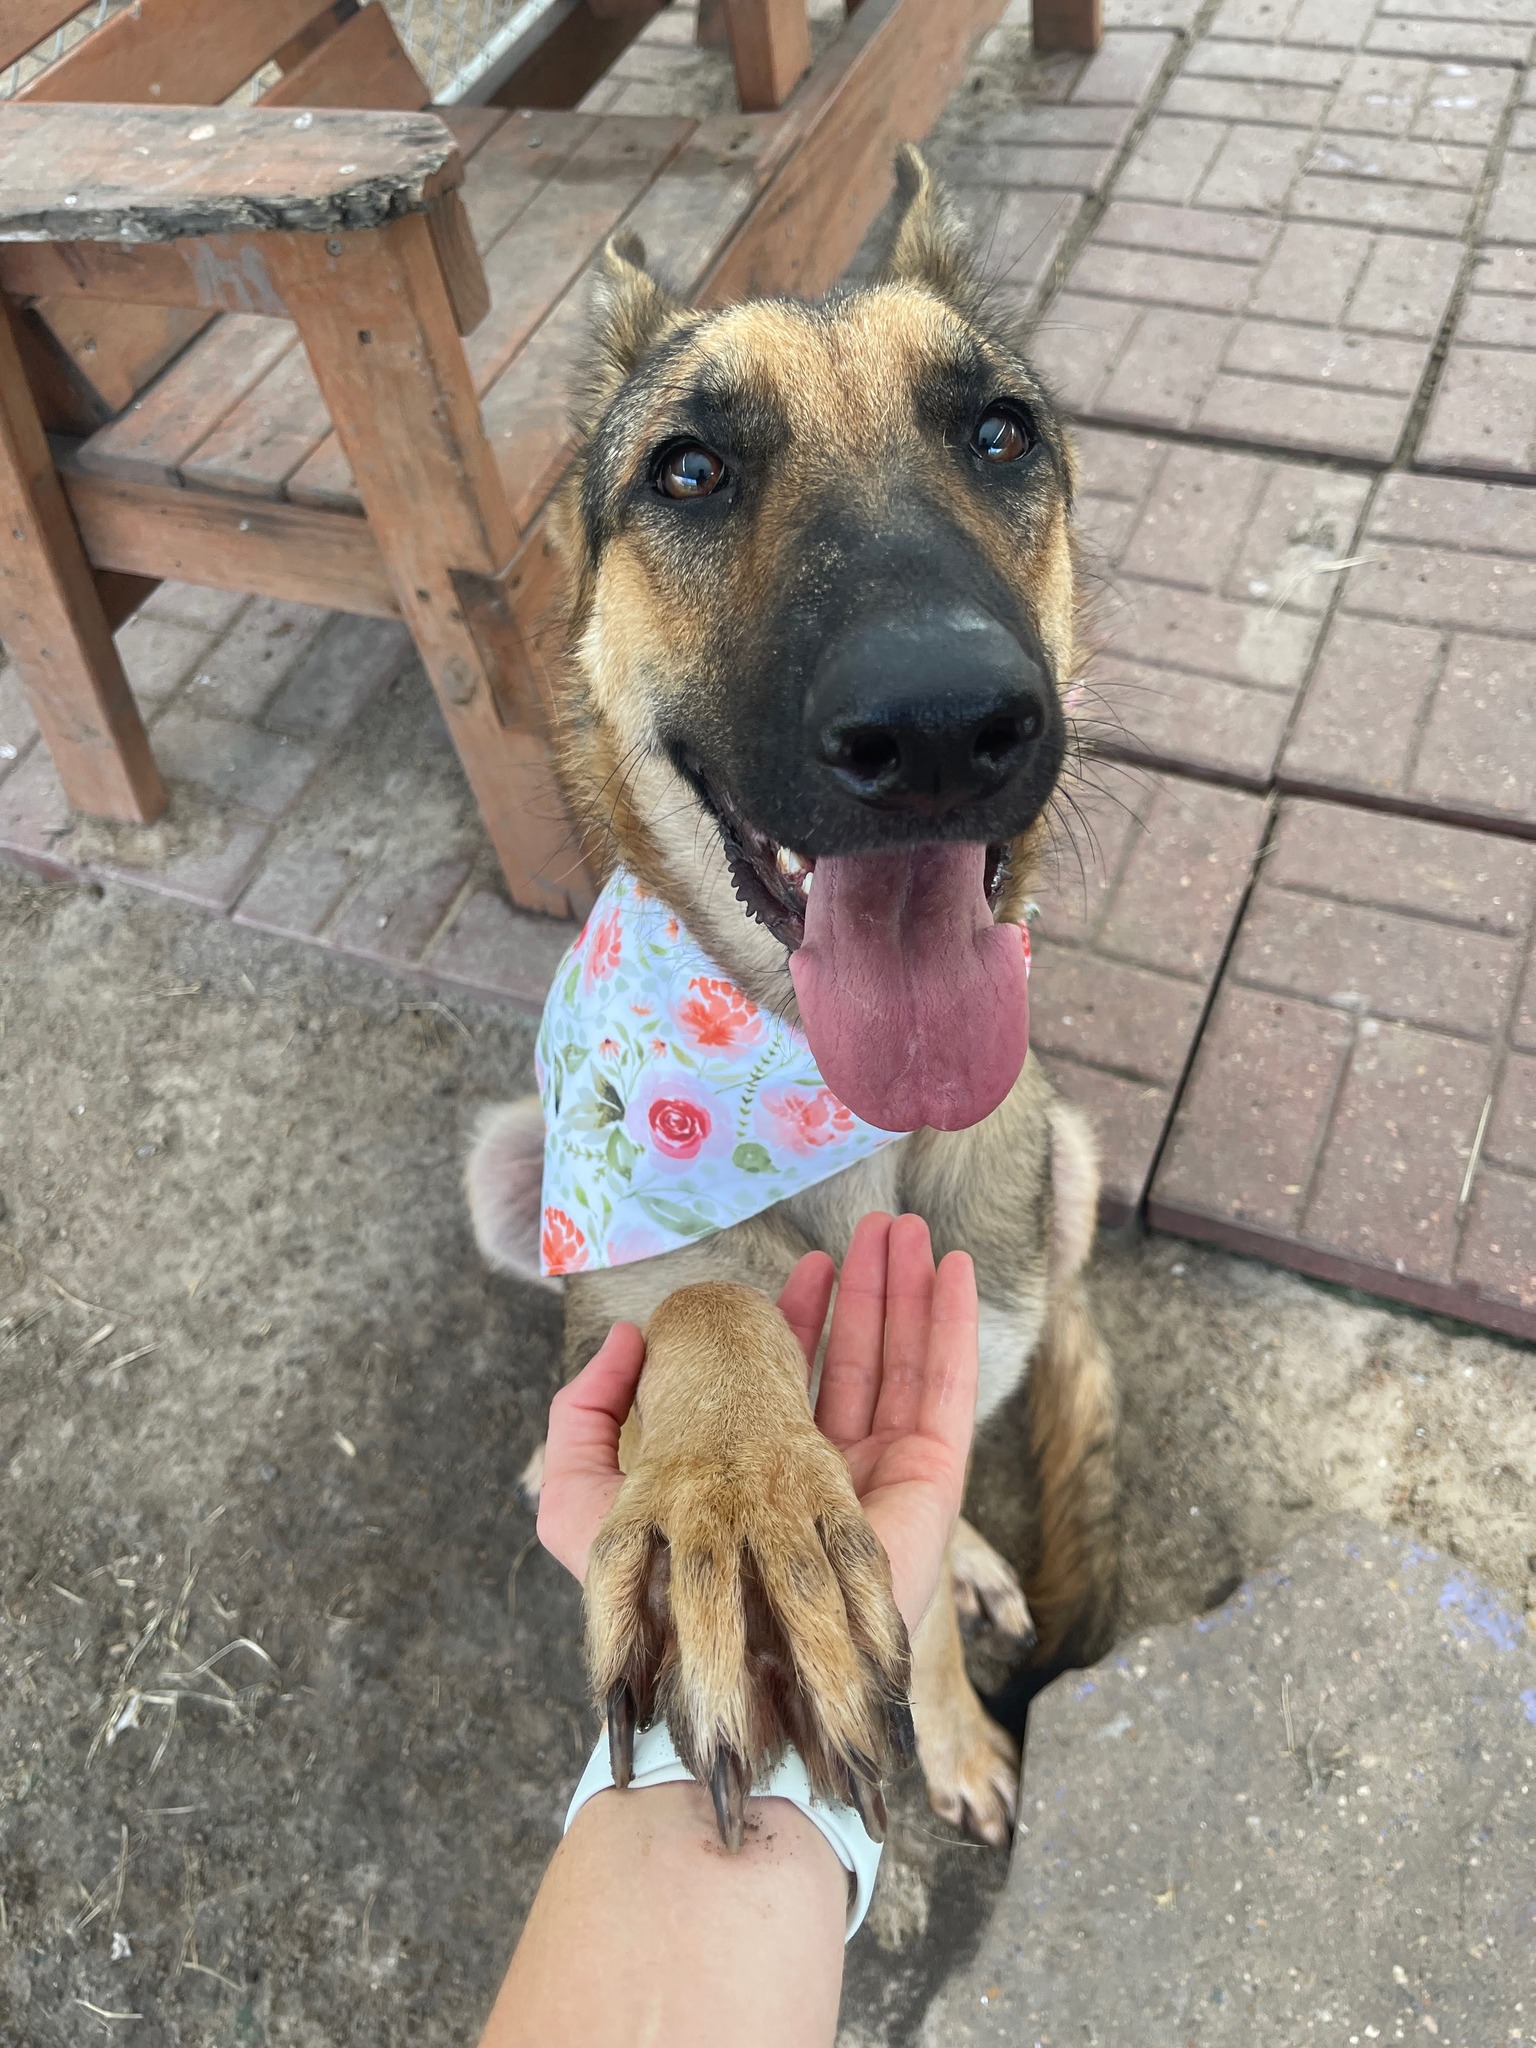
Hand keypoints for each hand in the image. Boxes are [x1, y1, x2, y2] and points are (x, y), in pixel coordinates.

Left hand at [536, 1213, 978, 1633]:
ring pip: (900, 1364)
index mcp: (757, 1480)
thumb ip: (583, 1420)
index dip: (801, 1319)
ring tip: (910, 1230)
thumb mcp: (583, 1506)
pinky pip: (943, 1393)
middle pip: (854, 1362)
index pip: (789, 1379)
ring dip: (906, 1293)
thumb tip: (625, 1335)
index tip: (810, 1263)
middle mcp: (820, 1478)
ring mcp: (876, 1480)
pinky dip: (950, 1329)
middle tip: (879, 1227)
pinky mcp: (923, 1489)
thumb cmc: (650, 1616)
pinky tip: (950, 1274)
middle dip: (866, 1292)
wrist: (723, 1686)